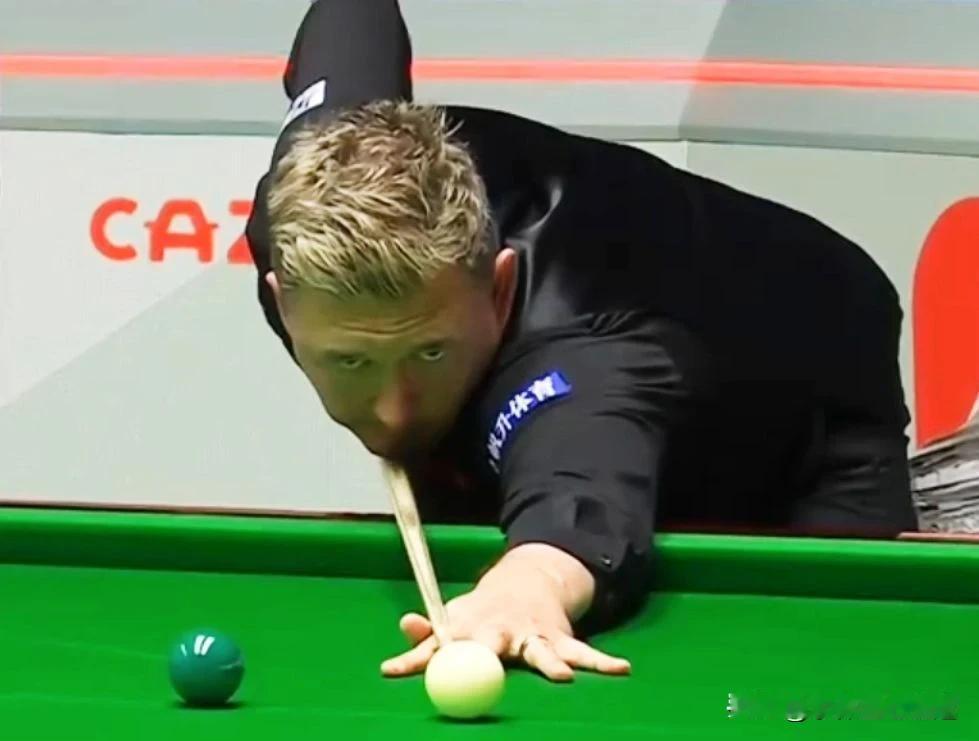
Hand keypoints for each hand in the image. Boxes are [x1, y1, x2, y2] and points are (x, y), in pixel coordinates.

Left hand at [381, 544, 630, 681]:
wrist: (525, 583)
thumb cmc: (481, 613)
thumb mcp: (452, 621)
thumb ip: (426, 641)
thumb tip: (395, 651)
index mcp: (470, 628)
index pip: (443, 643)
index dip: (424, 655)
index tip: (405, 668)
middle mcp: (501, 631)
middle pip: (494, 644)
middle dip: (491, 653)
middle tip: (490, 662)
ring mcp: (532, 635)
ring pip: (543, 651)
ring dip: (552, 664)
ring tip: (562, 677)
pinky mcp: (560, 639)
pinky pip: (583, 653)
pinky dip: (602, 662)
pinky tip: (621, 669)